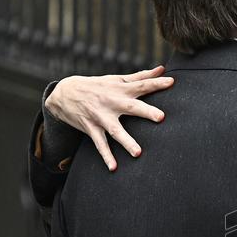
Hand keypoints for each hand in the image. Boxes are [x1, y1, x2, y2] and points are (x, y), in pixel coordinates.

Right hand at [45, 66, 173, 170]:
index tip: (172, 82)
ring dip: (126, 141)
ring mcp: (101, 116)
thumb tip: (162, 69)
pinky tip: (113, 168)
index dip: (156, 83)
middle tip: (161, 117)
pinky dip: (106, 156)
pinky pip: (100, 144)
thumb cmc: (97, 86)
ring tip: (138, 153)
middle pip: (131, 107)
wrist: (64, 93)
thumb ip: (141, 76)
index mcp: (120, 89)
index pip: (141, 85)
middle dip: (145, 111)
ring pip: (115, 130)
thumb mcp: (116, 79)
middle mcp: (111, 102)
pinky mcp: (91, 128)